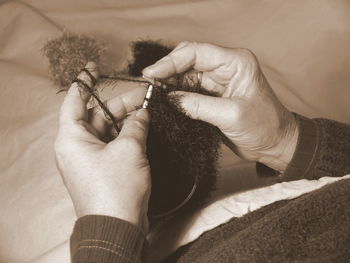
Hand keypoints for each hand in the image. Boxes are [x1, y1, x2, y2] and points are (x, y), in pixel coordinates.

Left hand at [54, 62, 149, 231]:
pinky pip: (113, 144)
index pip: (74, 100)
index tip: (93, 67)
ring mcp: (90, 158)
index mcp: (72, 137)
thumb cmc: (116, 187)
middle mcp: (77, 146)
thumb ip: (136, 124)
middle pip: (97, 115)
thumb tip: (142, 113)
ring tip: (146, 109)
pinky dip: (126, 135)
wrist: (118, 226)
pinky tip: (143, 127)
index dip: (84, 81)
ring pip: (107, 130)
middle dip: (119, 104)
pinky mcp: (102, 168)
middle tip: (142, 94)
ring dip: (126, 120)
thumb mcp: (130, 149)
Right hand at [143, 42, 297, 171]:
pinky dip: (175, 95)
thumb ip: (198, 106)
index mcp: (235, 63)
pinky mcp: (211, 96)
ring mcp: (217, 81)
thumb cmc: (264, 127)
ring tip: (153, 94)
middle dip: (167, 71)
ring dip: (169, 84)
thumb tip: (169, 99)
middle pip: (187, 60)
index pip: (196, 52)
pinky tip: (164, 101)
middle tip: (149, 85)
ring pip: (185, 75)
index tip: (152, 74)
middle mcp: (225, 67)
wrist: (274, 144)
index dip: (171, 61)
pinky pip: (188, 90)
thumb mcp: (231, 115)